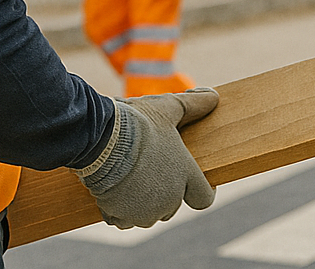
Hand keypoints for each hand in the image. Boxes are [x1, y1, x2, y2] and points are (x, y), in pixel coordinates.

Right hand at [73, 88, 218, 228]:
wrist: (100, 139)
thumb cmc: (137, 122)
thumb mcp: (169, 107)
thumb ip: (194, 104)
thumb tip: (214, 96)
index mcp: (185, 175)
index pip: (204, 197)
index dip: (199, 190)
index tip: (191, 182)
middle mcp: (169, 199)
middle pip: (172, 204)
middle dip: (163, 191)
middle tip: (148, 168)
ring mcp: (144, 211)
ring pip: (147, 213)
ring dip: (140, 202)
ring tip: (128, 176)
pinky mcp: (121, 216)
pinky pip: (123, 218)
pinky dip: (118, 209)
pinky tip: (112, 189)